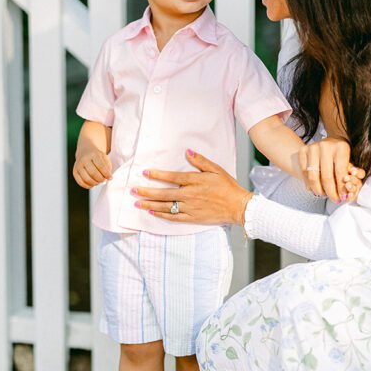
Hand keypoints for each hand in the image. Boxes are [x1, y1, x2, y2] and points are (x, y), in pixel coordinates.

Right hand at [73, 148, 111, 188]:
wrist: (85, 151)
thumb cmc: (97, 157)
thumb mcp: (104, 157)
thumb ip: (108, 167)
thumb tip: (108, 178)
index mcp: (93, 154)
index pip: (101, 166)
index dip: (106, 174)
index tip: (110, 178)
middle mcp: (84, 159)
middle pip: (93, 173)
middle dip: (100, 179)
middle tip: (104, 180)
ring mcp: (78, 166)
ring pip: (86, 179)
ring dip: (95, 183)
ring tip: (98, 182)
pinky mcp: (75, 171)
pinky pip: (80, 182)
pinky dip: (88, 186)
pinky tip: (93, 184)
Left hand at [132, 150, 251, 224]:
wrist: (237, 206)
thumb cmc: (227, 186)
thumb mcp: (215, 169)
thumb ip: (200, 161)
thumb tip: (187, 152)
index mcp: (194, 181)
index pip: (171, 177)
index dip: (157, 175)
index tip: (145, 173)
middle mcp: (189, 195)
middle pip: (163, 193)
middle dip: (147, 191)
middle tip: (134, 190)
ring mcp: (189, 208)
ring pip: (165, 206)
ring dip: (150, 204)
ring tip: (137, 202)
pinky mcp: (192, 218)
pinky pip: (173, 217)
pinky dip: (161, 215)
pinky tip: (152, 212)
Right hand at [299, 137, 364, 202]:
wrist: (328, 142)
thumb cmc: (340, 154)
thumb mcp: (349, 160)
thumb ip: (350, 176)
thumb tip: (348, 194)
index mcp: (340, 147)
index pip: (340, 172)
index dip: (341, 188)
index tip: (342, 197)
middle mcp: (325, 146)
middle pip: (326, 177)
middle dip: (331, 192)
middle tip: (334, 199)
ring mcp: (312, 148)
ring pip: (313, 177)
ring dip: (318, 190)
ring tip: (324, 195)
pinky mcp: (302, 151)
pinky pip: (304, 173)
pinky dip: (309, 184)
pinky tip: (315, 188)